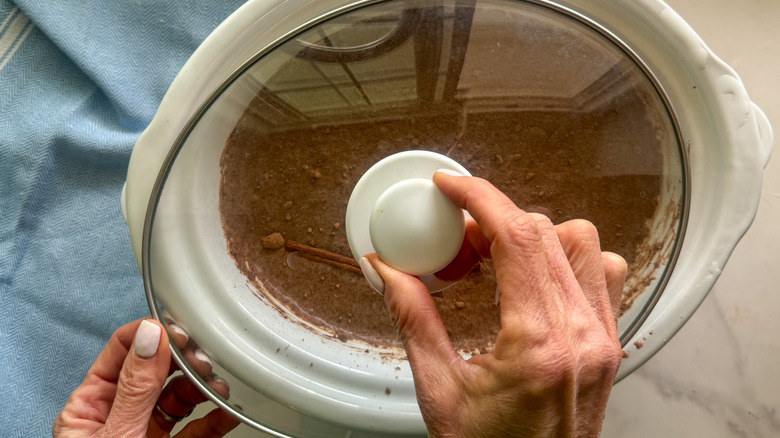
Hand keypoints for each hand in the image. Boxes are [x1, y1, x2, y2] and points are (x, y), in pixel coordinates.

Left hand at [53, 318, 240, 436]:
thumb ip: (135, 388)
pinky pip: (197, 429)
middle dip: (184, 361)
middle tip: (205, 357)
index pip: (121, 351)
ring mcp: (144, 432)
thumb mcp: (116, 434)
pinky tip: (228, 409)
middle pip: (157, 371)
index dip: (150, 335)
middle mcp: (118, 415)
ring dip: (204, 388)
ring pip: (180, 397)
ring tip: (219, 386)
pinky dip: (216, 417)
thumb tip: (148, 336)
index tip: (178, 330)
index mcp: (89, 407)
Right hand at [362, 172, 626, 436]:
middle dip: (495, 219)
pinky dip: (569, 258)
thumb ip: (413, 320)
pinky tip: (535, 277)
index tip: (450, 186)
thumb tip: (389, 271)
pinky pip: (604, 273)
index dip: (479, 197)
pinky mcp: (608, 344)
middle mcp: (582, 336)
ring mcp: (602, 339)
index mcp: (538, 345)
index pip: (518, 238)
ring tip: (496, 255)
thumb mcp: (438, 391)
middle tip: (458, 238)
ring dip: (537, 235)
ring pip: (584, 244)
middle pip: (547, 232)